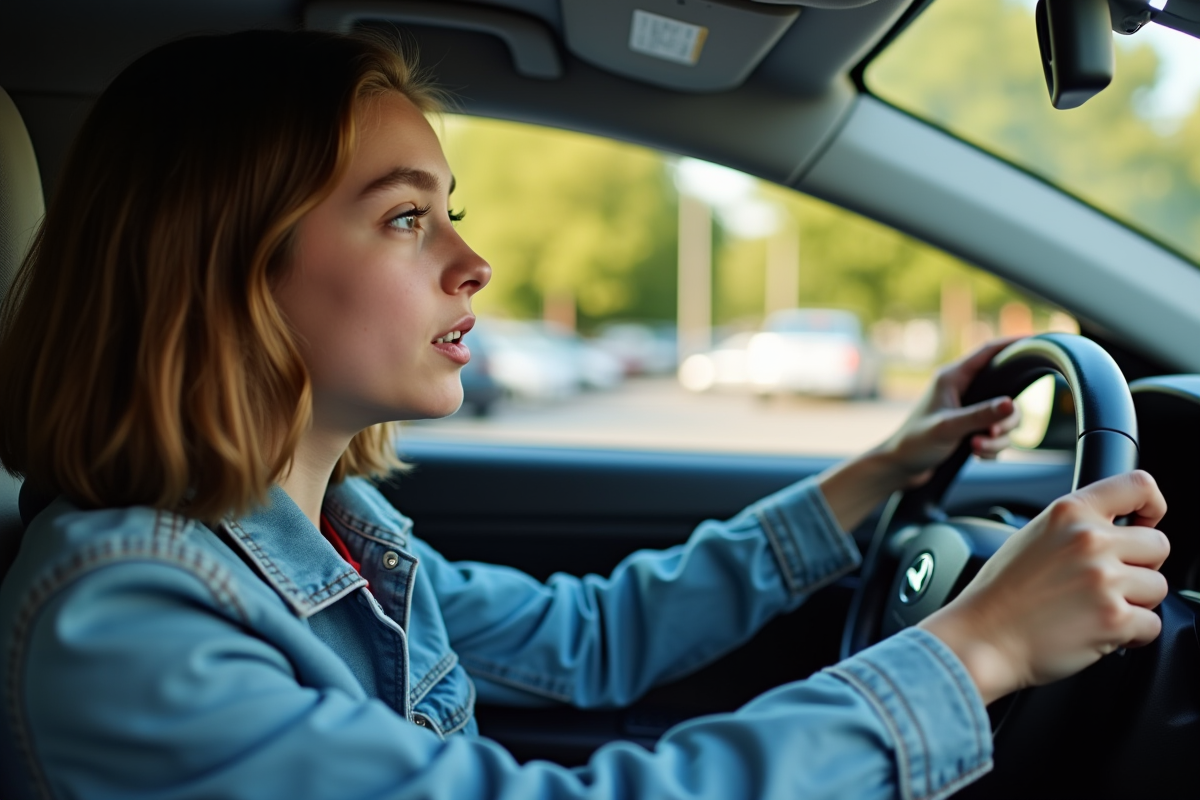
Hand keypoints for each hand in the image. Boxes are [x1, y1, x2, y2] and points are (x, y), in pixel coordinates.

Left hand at [878, 337, 1023, 488]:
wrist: (900, 468)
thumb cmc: (914, 443)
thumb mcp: (948, 428)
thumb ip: (980, 416)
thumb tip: (1012, 404)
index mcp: (952, 378)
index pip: (988, 351)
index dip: (1013, 344)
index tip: (1037, 339)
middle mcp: (963, 390)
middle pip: (1007, 394)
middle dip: (1006, 419)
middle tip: (992, 433)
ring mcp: (969, 411)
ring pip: (1005, 420)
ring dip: (997, 438)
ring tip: (976, 448)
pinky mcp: (971, 429)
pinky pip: (997, 436)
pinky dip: (992, 447)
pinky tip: (977, 455)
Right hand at [920, 471, 1169, 704]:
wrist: (982, 637)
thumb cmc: (1001, 594)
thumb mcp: (1033, 536)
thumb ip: (1076, 526)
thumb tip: (1119, 530)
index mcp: (1069, 512)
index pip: (1138, 486)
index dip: (1152, 505)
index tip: (1147, 521)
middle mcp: (1089, 540)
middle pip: (1159, 544)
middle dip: (1141, 566)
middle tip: (1110, 582)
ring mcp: (1104, 579)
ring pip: (1158, 587)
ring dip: (1136, 602)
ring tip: (1097, 609)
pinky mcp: (1114, 619)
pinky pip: (1152, 624)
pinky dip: (1132, 634)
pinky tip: (1099, 631)